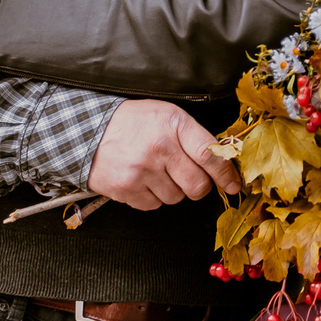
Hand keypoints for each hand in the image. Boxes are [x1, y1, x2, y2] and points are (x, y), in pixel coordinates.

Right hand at [88, 99, 241, 208]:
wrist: (88, 130)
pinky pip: (153, 205)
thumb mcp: (167, 115)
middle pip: (197, 185)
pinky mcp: (126, 188)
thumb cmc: (133, 122)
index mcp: (174, 124)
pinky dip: (152, 197)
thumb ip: (194, 136)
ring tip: (156, 172)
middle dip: (198, 186)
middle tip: (189, 178)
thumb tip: (222, 161)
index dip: (225, 174)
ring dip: (172, 190)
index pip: (210, 155)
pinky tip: (142, 180)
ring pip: (176, 198)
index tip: (233, 185)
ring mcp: (141, 170)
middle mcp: (159, 147)